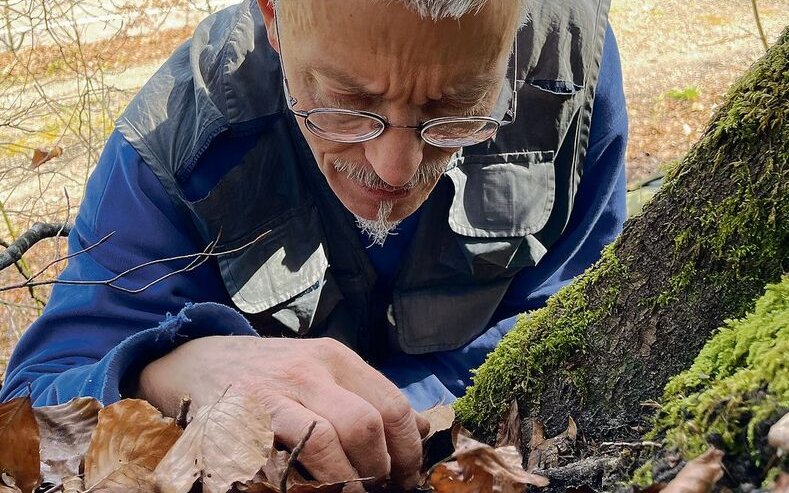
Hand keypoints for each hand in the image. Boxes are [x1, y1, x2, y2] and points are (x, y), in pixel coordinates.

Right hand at [137, 336, 428, 488]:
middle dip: (382, 468)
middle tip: (380, 488)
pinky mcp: (243, 417)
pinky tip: (316, 490)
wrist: (196, 359)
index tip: (407, 477)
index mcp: (336, 358)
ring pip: (332, 439)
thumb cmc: (267, 373)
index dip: (408, 450)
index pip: (393, 405)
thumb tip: (422, 428)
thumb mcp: (321, 371)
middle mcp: (311, 368)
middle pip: (369, 424)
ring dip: (350, 479)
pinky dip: (311, 480)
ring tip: (351, 492)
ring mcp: (275, 391)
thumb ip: (367, 395)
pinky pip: (286, 454)